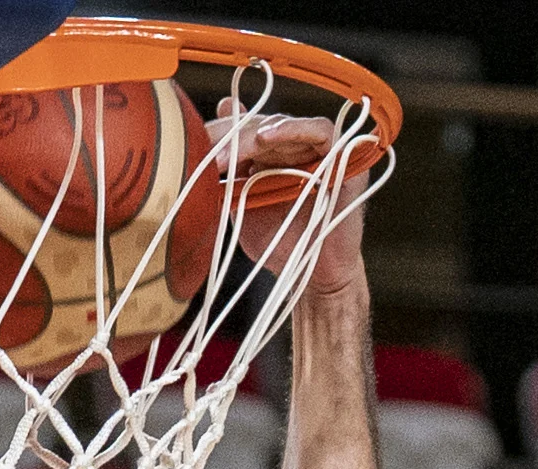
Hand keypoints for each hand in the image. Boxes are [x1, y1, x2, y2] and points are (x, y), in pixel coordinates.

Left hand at [209, 105, 377, 305]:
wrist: (311, 275)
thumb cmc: (280, 242)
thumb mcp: (243, 204)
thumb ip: (230, 172)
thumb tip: (204, 141)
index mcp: (270, 155)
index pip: (242, 130)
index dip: (218, 135)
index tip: (195, 146)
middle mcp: (294, 147)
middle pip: (259, 124)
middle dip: (232, 136)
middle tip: (210, 151)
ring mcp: (318, 150)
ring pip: (284, 125)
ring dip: (256, 134)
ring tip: (235, 150)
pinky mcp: (342, 156)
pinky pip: (320, 129)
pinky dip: (294, 128)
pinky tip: (269, 136)